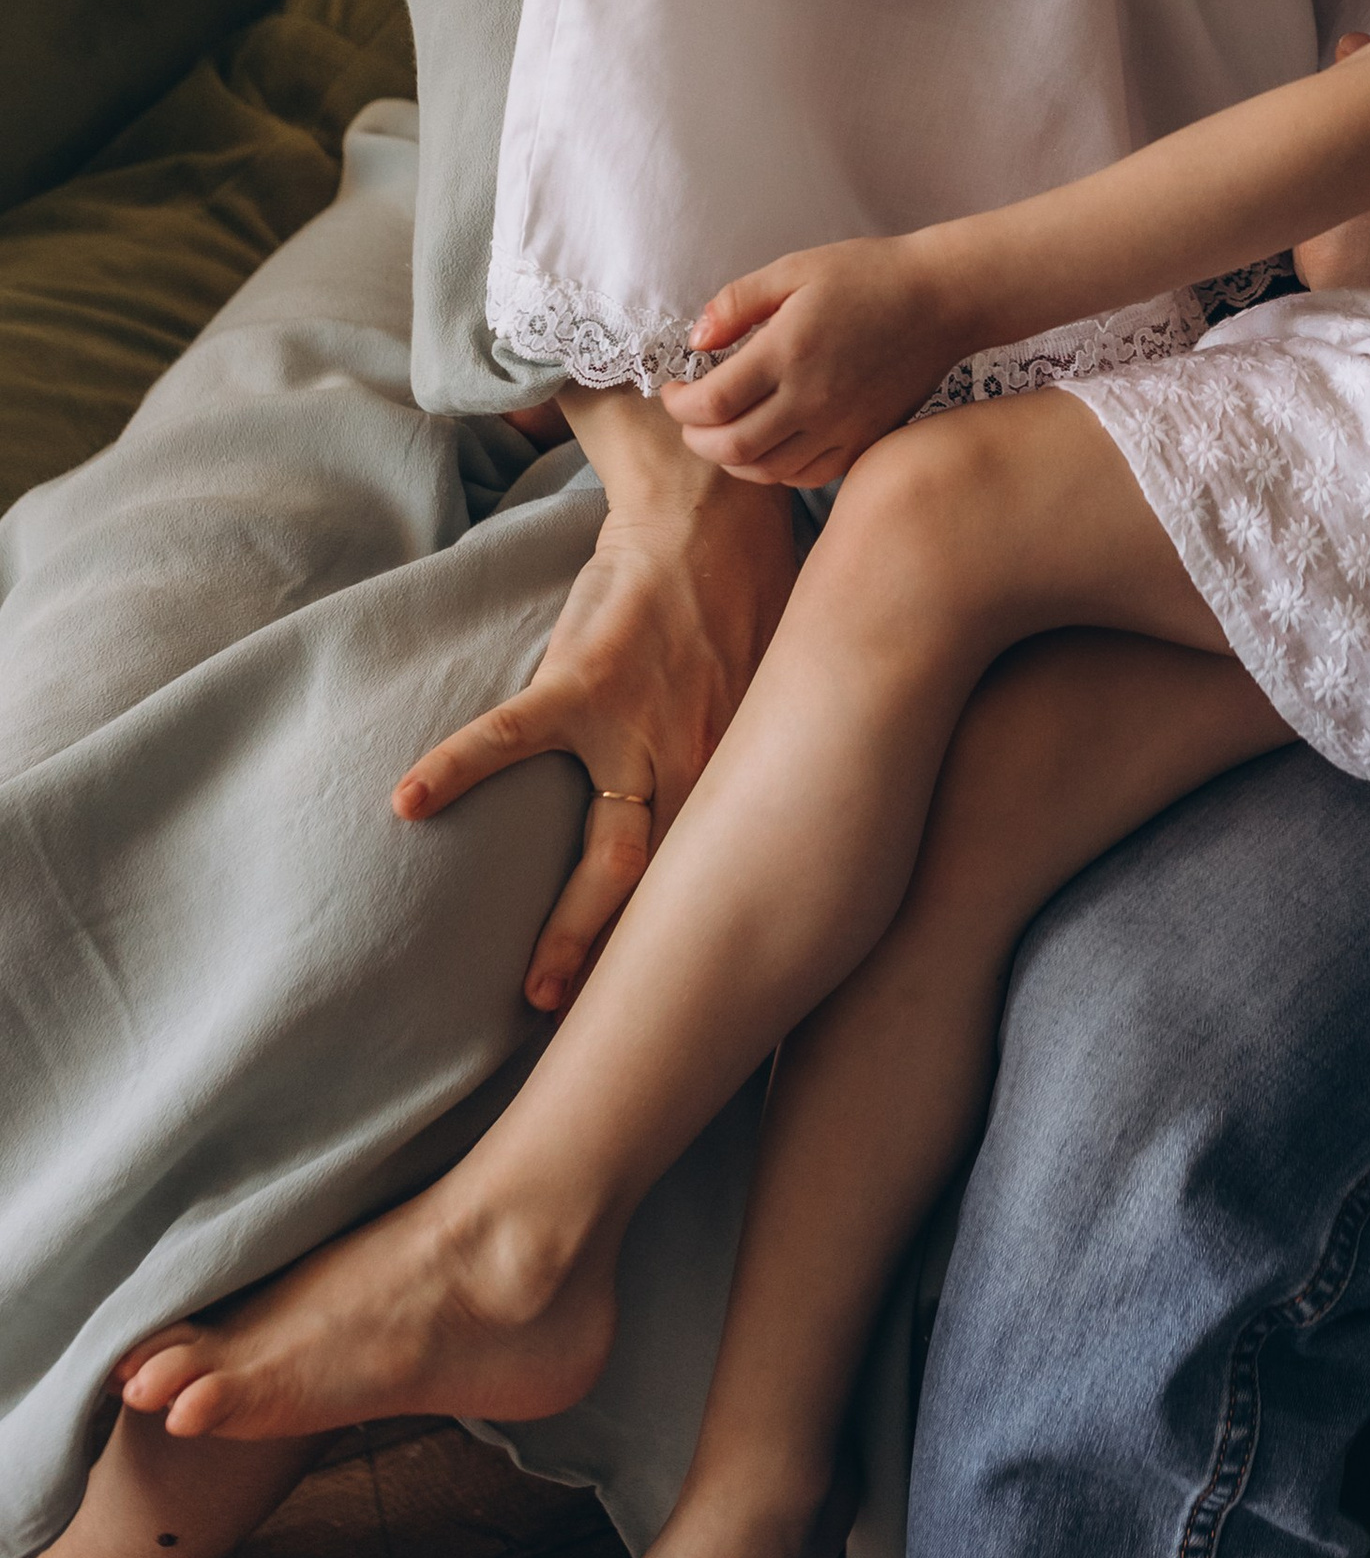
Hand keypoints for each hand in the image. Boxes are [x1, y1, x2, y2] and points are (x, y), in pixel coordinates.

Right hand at [393, 430, 798, 1009]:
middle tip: (627, 1042)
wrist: (706, 515)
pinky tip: (408, 803)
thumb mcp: (767, 697)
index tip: (710, 1016)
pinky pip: (509, 738)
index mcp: (738, 774)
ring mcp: (640, 728)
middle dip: (654, 971)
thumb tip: (774, 824)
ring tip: (541, 993)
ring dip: (578, 928)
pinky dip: (457, 770)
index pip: (733, 880)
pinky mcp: (584, 681)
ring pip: (614, 851)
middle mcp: (702, 764)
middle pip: (681, 891)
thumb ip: (759, 764)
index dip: (723, 949)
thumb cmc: (731, 607)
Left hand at [663, 236, 965, 485]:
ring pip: (766, 471)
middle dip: (695, 438)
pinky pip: (807, 476)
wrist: (943, 300)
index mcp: (788, 352)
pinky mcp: (864, 440)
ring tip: (724, 431)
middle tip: (689, 416)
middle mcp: (812, 399)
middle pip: (730, 448)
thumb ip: (737, 302)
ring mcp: (841, 426)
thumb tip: (697, 341)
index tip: (674, 388)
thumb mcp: (795, 269)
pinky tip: (769, 445)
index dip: (677, 404)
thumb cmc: (869, 276)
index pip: (710, 404)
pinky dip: (775, 470)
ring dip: (731, 458)